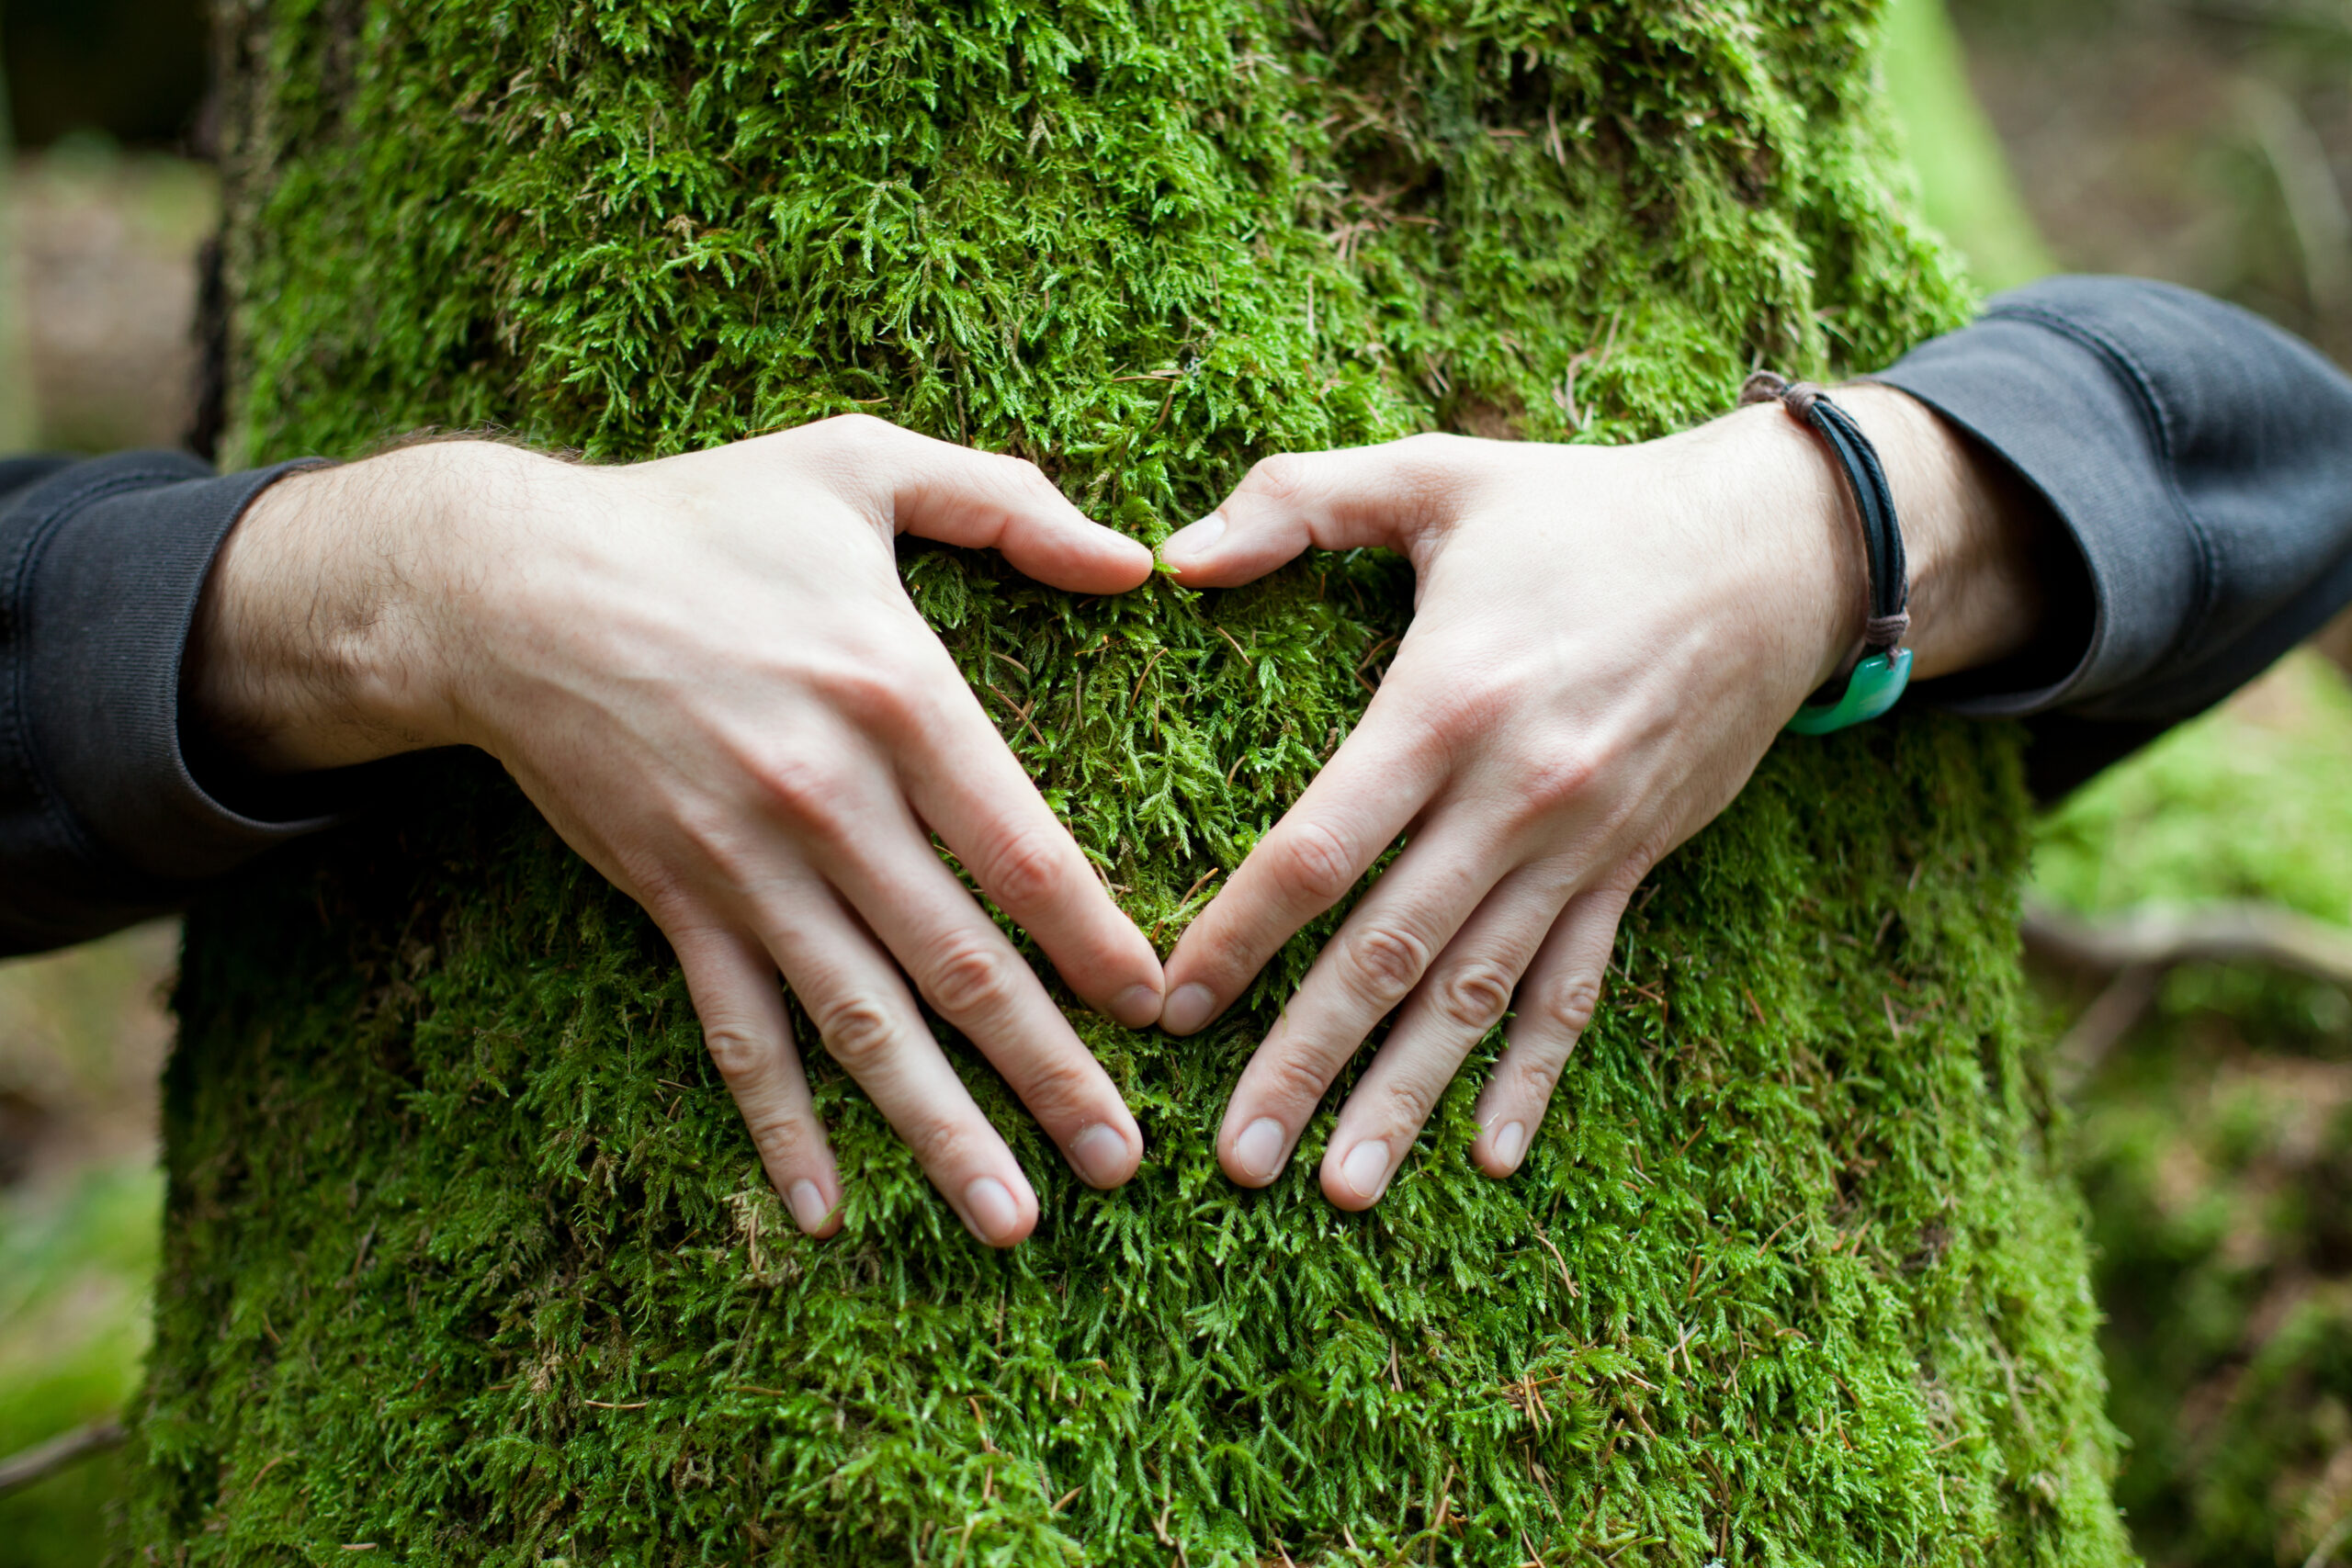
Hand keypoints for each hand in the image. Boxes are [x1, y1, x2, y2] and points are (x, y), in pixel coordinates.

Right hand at [186, 416, 1165, 1246]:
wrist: (510, 585)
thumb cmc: (703, 516)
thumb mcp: (860, 463)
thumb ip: (1007, 501)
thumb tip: (1136, 560)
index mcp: (898, 695)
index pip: (1026, 852)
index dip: (1100, 944)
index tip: (1162, 1014)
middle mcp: (831, 799)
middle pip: (962, 963)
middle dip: (1051, 1072)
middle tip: (1123, 1161)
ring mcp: (747, 864)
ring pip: (862, 1022)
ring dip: (940, 1129)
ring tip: (1015, 1220)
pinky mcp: (676, 900)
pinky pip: (737, 1033)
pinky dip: (780, 1125)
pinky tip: (822, 1212)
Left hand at [1154, 387, 2052, 1207]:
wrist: (1774, 553)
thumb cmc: (1583, 511)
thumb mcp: (1437, 475)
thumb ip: (1298, 501)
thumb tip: (1174, 554)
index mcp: (1444, 705)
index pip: (1317, 850)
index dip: (1238, 937)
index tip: (1170, 1011)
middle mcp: (1512, 797)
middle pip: (1387, 954)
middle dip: (1305, 1061)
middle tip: (1236, 1159)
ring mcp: (1578, 847)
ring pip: (1477, 996)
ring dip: (1407, 1097)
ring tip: (1341, 1191)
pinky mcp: (1630, 870)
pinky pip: (1574, 990)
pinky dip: (1533, 1076)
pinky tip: (1491, 1156)